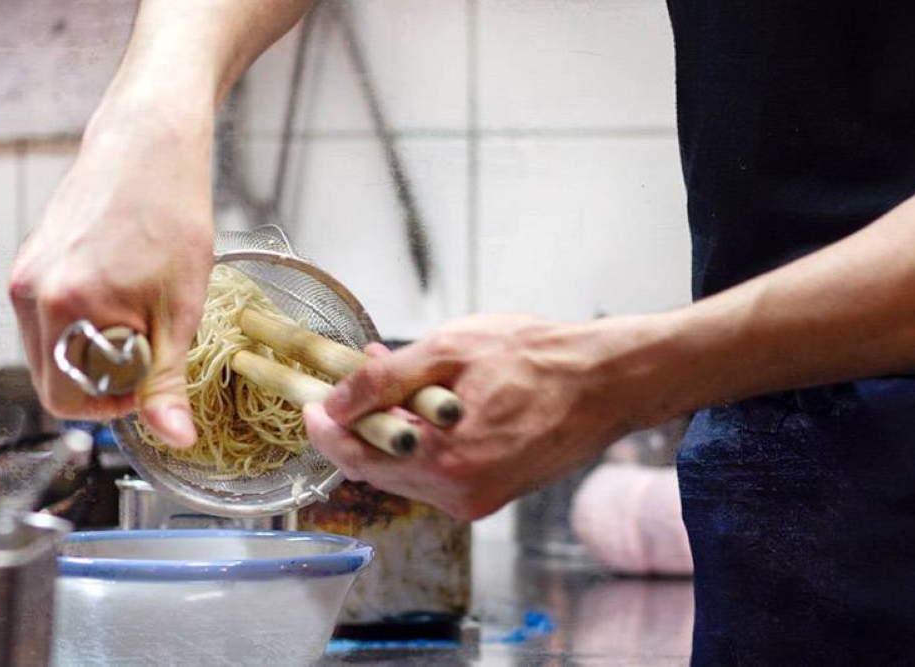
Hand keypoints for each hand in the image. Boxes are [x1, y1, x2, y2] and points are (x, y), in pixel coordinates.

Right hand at [9, 103, 213, 447]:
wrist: (149, 145)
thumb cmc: (172, 215)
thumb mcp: (181, 309)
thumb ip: (168, 380)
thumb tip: (174, 437)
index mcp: (65, 308)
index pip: (68, 400)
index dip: (116, 405)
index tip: (151, 382)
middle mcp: (30, 293)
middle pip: (52, 379)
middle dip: (103, 381)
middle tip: (151, 351)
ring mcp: (24, 275)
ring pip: (49, 351)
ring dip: (93, 353)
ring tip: (140, 319)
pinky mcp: (29, 261)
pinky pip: (47, 320)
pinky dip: (82, 326)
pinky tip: (121, 299)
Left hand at [304, 313, 672, 519]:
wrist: (605, 381)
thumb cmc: (538, 359)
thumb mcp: (450, 350)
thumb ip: (384, 380)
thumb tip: (334, 403)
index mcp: (445, 464)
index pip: (357, 459)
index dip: (325, 431)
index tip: (309, 405)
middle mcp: (459, 495)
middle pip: (379, 469)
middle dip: (358, 425)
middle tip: (351, 382)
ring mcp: (477, 498)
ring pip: (408, 469)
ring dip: (391, 428)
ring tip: (394, 379)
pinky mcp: (493, 493)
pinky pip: (438, 470)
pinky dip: (422, 438)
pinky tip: (427, 401)